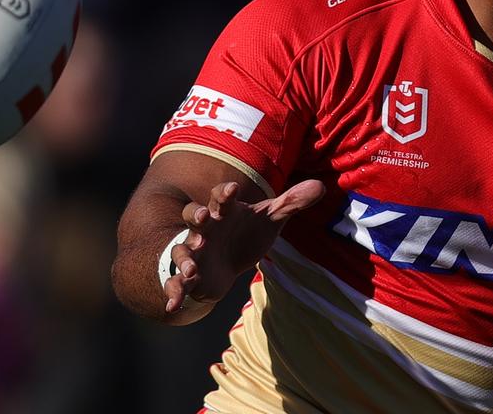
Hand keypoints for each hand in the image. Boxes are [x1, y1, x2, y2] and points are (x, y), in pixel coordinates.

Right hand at [164, 179, 324, 312]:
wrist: (225, 262)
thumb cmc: (245, 233)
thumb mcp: (269, 219)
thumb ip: (291, 203)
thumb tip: (321, 186)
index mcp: (223, 212)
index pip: (220, 197)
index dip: (224, 193)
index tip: (231, 189)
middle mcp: (205, 229)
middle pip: (194, 217)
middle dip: (197, 217)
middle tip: (204, 218)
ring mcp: (194, 252)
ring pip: (182, 251)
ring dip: (185, 259)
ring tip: (192, 269)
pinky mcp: (190, 277)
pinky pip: (175, 283)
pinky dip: (173, 293)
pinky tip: (172, 306)